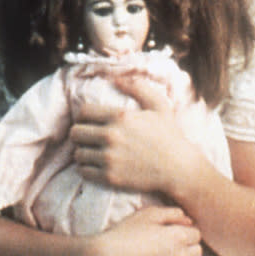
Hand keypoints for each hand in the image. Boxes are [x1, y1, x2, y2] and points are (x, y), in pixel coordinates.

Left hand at [70, 70, 199, 194]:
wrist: (178, 168)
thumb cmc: (169, 135)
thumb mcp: (158, 105)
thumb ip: (137, 87)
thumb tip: (115, 77)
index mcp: (120, 116)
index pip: (83, 112)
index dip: (83, 115)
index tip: (88, 121)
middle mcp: (111, 136)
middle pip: (76, 133)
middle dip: (80, 133)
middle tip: (88, 136)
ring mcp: (109, 158)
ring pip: (78, 153)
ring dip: (83, 151)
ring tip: (91, 151)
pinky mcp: (110, 177)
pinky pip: (84, 171)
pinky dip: (86, 168)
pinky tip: (95, 164)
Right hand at [90, 206, 202, 255]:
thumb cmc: (125, 234)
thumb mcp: (147, 214)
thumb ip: (172, 213)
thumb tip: (189, 220)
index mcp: (178, 236)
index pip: (196, 234)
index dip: (186, 232)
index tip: (175, 233)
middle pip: (197, 251)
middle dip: (188, 247)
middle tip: (172, 246)